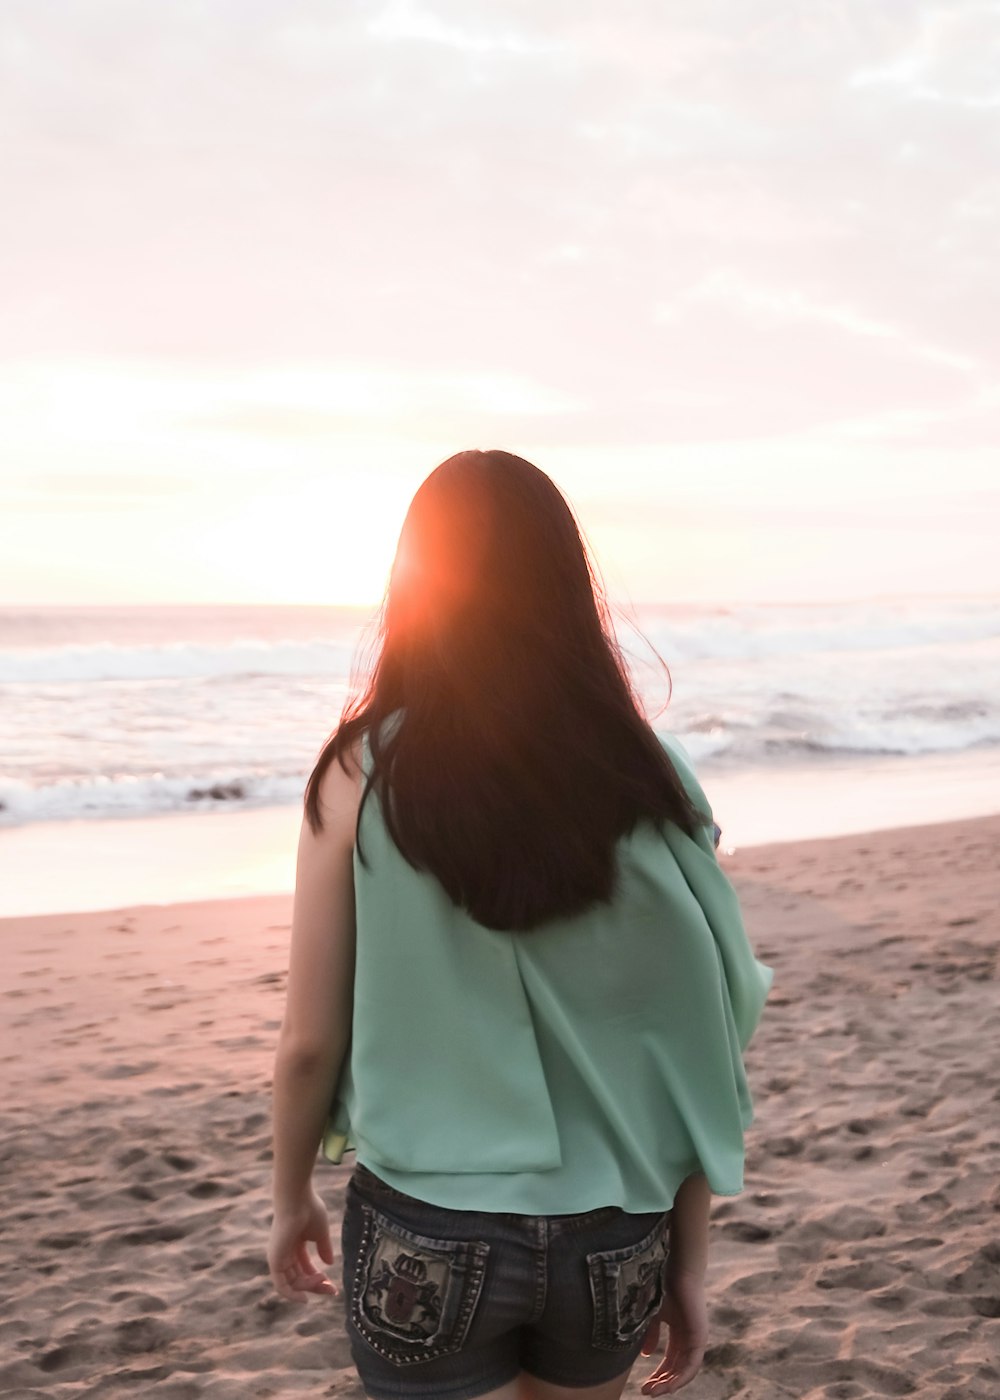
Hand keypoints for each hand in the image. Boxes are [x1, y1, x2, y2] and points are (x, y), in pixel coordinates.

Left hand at [267, 1186, 337, 1302]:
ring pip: (293, 1283)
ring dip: (309, 1287)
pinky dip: (291, 1294)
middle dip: (316, 1286)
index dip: (319, 1279)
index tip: (334, 1288)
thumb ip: (324, 1248)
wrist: (297, 1199)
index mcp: (295, 1245)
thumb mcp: (320, 1233)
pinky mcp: (274, 1261)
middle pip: (300, 1278)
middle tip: (332, 1290)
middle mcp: (285, 1253)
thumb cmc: (309, 1210)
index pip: (305, 1269)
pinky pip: (281, 1285)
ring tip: (324, 1282)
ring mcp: (279, 1258)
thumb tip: (329, 1264)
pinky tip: (304, 1298)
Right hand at [639, 1266, 707, 1394]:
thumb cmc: (663, 1286)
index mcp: (678, 1332)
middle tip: (646, 1392)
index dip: (657, 1374)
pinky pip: (692, 1365)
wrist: (677, 1269)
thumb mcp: (652, 1314)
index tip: (643, 1385)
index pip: (670, 1360)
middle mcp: (689, 1338)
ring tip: (653, 1392)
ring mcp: (696, 1338)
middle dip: (661, 1382)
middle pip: (676, 1368)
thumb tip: (646, 1355)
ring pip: (684, 1370)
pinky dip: (681, 1377)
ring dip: (669, 1383)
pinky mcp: (700, 1338)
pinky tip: (669, 1385)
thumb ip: (650, 1334)